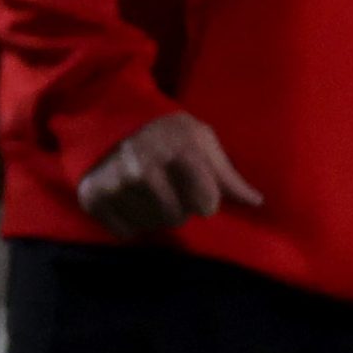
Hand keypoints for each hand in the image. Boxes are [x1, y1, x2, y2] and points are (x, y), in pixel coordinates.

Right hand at [77, 110, 259, 238]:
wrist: (110, 120)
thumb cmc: (167, 133)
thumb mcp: (200, 140)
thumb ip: (227, 173)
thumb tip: (257, 203)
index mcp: (179, 151)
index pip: (207, 204)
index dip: (206, 198)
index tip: (197, 186)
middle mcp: (145, 169)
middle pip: (178, 218)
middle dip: (178, 206)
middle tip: (169, 186)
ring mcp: (117, 184)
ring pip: (152, 225)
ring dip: (154, 214)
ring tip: (149, 191)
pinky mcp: (95, 198)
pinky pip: (125, 232)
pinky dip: (130, 221)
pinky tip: (129, 200)